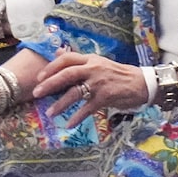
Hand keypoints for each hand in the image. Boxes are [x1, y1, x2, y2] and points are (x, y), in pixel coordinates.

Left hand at [33, 49, 147, 128]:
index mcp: (90, 59)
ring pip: (75, 93)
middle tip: (36, 93)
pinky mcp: (105, 97)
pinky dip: (77, 117)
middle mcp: (93, 69)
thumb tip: (57, 52)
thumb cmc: (117, 74)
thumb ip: (78, 60)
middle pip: (67, 74)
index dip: (51, 67)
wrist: (141, 83)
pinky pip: (87, 109)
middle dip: (49, 84)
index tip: (39, 77)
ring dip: (60, 104)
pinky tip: (69, 124)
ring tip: (50, 113)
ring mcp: (99, 83)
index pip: (67, 59)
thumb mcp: (98, 62)